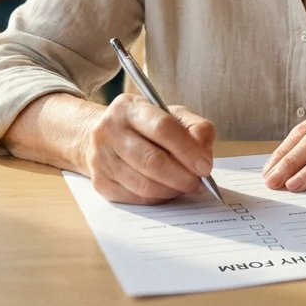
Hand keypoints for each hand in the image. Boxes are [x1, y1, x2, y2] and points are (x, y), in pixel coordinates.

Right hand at [82, 93, 215, 204]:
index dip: (188, 150)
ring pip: (144, 184)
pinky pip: (135, 198)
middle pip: (152, 160)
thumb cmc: (146, 126)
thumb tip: (204, 158)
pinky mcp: (100, 182)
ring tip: (184, 187)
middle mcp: (109, 130)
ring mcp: (101, 157)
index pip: (163, 127)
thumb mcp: (173, 115)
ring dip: (171, 190)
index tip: (205, 166)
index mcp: (130, 107)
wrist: (104, 137)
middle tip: (198, 184)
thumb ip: (196, 129)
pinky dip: (157, 198)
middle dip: (182, 177)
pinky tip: (165, 191)